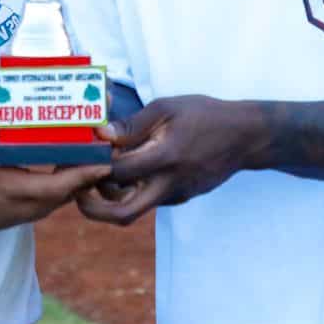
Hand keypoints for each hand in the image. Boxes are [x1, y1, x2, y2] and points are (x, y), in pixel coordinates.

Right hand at [0, 105, 110, 235]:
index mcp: (13, 190)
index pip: (57, 187)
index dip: (82, 174)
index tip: (104, 160)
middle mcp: (30, 204)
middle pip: (72, 188)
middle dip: (92, 165)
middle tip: (106, 137)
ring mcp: (34, 208)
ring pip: (69, 191)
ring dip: (85, 169)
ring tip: (97, 140)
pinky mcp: (35, 207)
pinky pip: (61, 192)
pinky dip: (73, 175)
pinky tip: (79, 152)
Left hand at [75, 95, 265, 225]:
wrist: (246, 138)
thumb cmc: (206, 116)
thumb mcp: (168, 108)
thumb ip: (133, 124)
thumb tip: (101, 134)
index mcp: (164, 158)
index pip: (117, 174)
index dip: (93, 167)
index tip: (82, 156)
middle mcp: (169, 184)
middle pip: (121, 215)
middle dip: (91, 207)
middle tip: (77, 188)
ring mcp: (176, 195)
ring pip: (134, 209)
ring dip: (111, 197)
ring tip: (101, 171)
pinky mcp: (181, 198)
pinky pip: (149, 200)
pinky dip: (132, 190)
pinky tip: (129, 169)